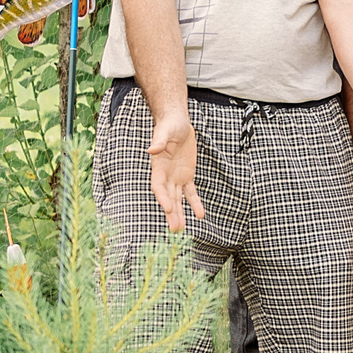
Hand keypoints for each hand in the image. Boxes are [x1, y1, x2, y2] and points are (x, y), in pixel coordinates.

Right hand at [147, 114, 205, 230]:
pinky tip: (200, 215)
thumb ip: (159, 141)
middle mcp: (165, 175)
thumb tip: (152, 150)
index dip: (162, 197)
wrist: (178, 123)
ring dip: (180, 213)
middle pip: (168, 197)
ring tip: (182, 228)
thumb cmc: (169, 126)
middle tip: (175, 229)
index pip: (158, 186)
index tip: (168, 208)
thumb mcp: (165, 131)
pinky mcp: (187, 176)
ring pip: (178, 198)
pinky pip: (191, 192)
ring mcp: (176, 177)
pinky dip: (195, 203)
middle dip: (171, 213)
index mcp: (158, 166)